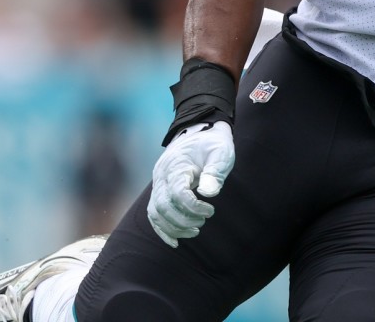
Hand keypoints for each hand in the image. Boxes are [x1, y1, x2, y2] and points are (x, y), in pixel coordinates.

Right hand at [148, 121, 234, 246]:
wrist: (200, 131)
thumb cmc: (213, 144)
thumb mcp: (221, 153)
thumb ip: (215, 171)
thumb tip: (209, 193)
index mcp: (176, 166)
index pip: (176, 193)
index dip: (193, 206)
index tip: (210, 210)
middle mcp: (162, 176)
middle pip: (162, 206)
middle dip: (182, 220)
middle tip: (203, 222)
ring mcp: (158, 184)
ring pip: (155, 213)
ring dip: (173, 227)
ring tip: (196, 231)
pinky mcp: (160, 190)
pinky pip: (154, 214)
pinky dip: (162, 230)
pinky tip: (175, 242)